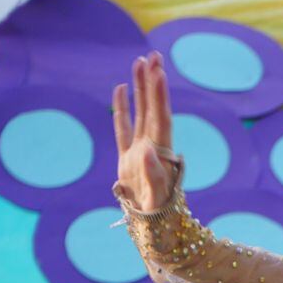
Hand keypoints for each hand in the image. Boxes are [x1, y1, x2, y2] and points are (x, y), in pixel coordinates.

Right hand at [111, 52, 179, 211]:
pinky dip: (122, 108)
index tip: (159, 72)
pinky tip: (121, 89)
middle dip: (153, 82)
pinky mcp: (127, 158)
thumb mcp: (157, 197)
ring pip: (140, 112)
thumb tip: (147, 150)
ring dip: (140, 88)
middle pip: (153, 108)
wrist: (153, 228)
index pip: (161, 117)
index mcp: (162, 153)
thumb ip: (154, 175)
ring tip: (139, 62)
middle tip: (153, 55)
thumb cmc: (158, 215)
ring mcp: (140, 150)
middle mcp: (153, 146)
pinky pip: (123, 128)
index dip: (160, 95)